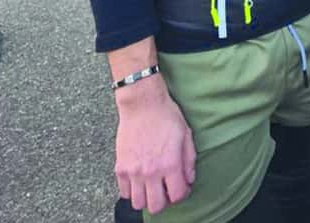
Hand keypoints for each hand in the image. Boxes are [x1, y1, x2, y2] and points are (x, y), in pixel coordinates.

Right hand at [114, 80, 196, 213]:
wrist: (142, 103)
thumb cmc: (166, 116)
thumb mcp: (186, 135)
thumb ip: (189, 161)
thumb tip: (189, 180)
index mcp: (170, 164)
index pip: (177, 195)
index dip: (182, 194)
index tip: (181, 187)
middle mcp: (151, 171)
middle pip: (156, 206)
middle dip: (164, 201)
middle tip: (166, 189)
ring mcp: (133, 171)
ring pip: (138, 203)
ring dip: (147, 198)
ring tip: (152, 186)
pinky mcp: (120, 167)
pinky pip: (124, 192)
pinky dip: (132, 191)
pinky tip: (139, 180)